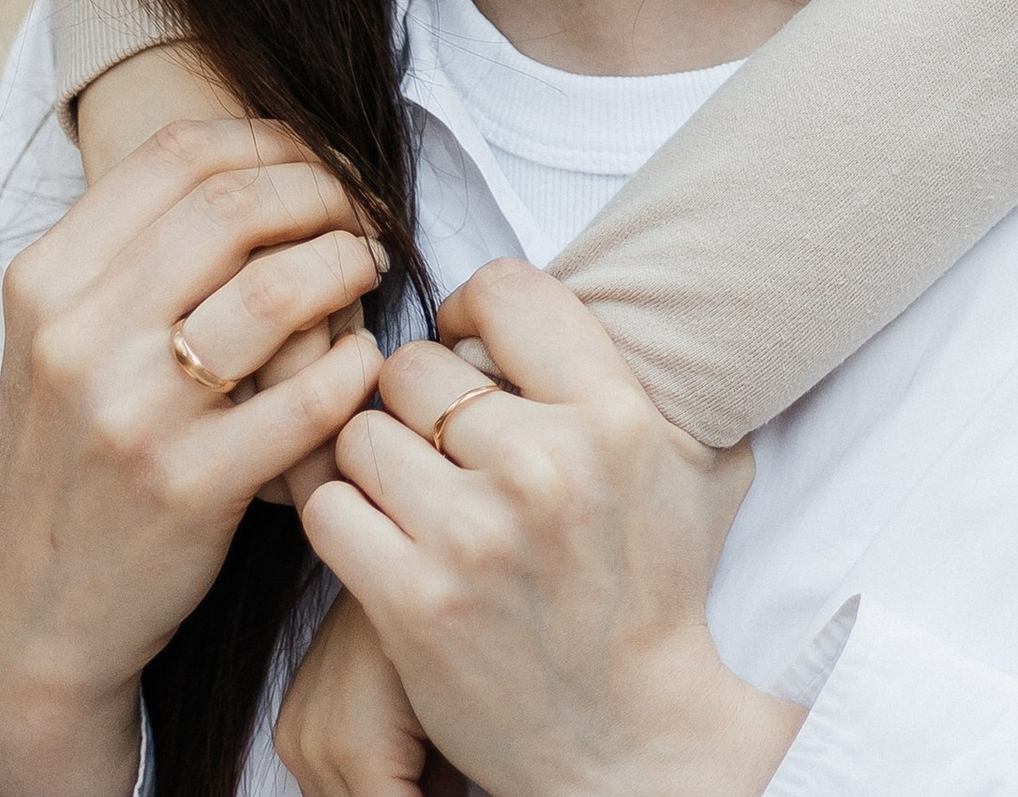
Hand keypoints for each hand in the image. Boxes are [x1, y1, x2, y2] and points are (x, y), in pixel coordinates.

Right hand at [0, 120, 388, 796]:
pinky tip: (361, 363)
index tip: (321, 159)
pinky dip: (354, 365)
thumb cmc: (75, 451)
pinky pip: (309, 396)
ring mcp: (132, 414)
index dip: (273, 141)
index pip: (180, 155)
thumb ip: (135, 247)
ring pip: (279, 288)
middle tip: (363, 213)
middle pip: (237, 207)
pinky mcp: (189, 488)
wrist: (36, 614)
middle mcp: (79, 338)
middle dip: (325, 193)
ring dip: (349, 263)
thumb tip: (258, 156)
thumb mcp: (61, 337)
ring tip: (368, 269)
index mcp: (46, 281)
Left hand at [301, 258, 804, 796]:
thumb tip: (607, 281)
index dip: (471, 307)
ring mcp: (473, 535)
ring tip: (412, 494)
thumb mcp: (687, 458)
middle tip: (441, 441)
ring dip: (376, 460)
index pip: (505, 289)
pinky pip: (330, 507)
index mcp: (612, 414)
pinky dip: (345, 518)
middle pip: (415, 364)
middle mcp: (543, 463)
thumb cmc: (654, 587)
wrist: (629, 736)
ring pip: (362, 431)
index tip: (468, 345)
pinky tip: (382, 538)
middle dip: (419, 399)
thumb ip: (635, 368)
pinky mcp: (412, 603)